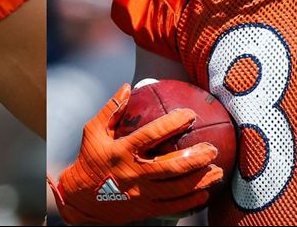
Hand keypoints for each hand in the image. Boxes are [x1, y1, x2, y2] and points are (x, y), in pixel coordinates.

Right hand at [48, 84, 223, 224]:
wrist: (79, 199)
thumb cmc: (88, 159)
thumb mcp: (93, 132)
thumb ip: (112, 110)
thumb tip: (128, 87)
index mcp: (122, 151)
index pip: (151, 135)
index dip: (172, 124)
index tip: (189, 114)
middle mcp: (133, 173)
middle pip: (170, 165)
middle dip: (195, 158)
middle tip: (212, 149)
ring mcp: (140, 194)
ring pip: (176, 188)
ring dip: (199, 180)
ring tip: (217, 171)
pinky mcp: (144, 209)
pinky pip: (172, 207)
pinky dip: (190, 201)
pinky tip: (205, 194)